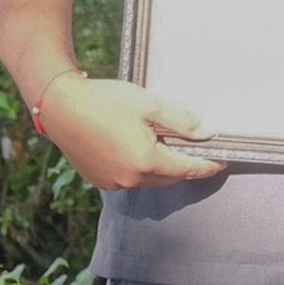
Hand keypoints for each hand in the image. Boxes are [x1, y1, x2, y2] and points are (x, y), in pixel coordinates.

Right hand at [36, 74, 222, 190]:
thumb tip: (207, 133)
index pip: (188, 169)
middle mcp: (130, 179)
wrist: (60, 106)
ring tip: (166, 145)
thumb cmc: (105, 102)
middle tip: (196, 149)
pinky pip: (130, 178)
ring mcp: (112, 182)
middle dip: (185, 165)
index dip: (208, 165)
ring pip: (150, 179)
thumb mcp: (150, 104)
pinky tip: (139, 148)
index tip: (223, 160)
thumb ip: (182, 121)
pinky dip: (140, 168)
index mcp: (145, 162)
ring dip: (162, 167)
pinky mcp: (99, 180)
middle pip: (170, 177)